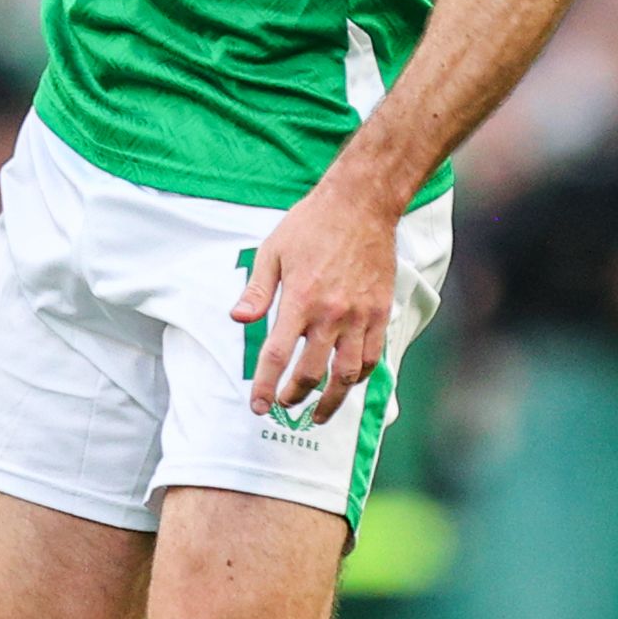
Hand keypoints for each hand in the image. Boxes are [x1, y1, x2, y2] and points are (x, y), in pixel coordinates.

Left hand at [235, 179, 396, 424]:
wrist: (361, 204)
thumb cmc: (311, 225)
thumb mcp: (273, 250)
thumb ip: (257, 290)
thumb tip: (237, 319)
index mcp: (300, 299)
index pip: (278, 355)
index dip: (266, 386)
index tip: (258, 406)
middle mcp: (331, 313)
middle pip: (311, 373)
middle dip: (294, 397)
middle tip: (284, 405)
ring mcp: (359, 316)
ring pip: (346, 375)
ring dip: (331, 401)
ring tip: (318, 413)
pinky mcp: (380, 313)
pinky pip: (372, 358)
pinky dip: (359, 378)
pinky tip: (347, 383)